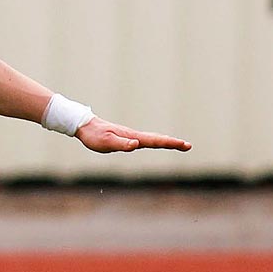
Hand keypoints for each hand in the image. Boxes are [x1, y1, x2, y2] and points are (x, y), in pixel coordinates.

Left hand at [75, 118, 191, 153]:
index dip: (170, 143)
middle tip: (188, 146)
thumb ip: (121, 144)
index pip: (155, 141)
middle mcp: (134, 135)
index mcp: (132, 137)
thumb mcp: (106, 142)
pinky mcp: (126, 137)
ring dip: (166, 141)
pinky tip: (156, 142)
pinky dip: (156, 141)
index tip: (185, 144)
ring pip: (152, 138)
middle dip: (173, 142)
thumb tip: (137, 144)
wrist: (84, 125)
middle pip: (157, 139)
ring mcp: (131, 136)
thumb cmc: (94, 135)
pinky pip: (145, 139)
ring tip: (178, 144)